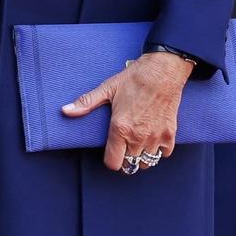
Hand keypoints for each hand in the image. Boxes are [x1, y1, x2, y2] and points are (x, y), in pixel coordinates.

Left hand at [62, 52, 195, 172]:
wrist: (163, 71)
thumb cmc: (134, 79)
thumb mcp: (107, 89)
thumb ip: (86, 103)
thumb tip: (65, 111)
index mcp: (120, 128)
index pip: (113, 163)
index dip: (110, 160)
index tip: (111, 151)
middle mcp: (138, 137)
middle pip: (129, 165)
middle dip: (124, 158)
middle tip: (124, 147)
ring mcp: (155, 137)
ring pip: (146, 162)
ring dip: (141, 156)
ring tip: (137, 144)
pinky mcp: (170, 134)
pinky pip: (164, 154)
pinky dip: (159, 150)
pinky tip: (152, 138)